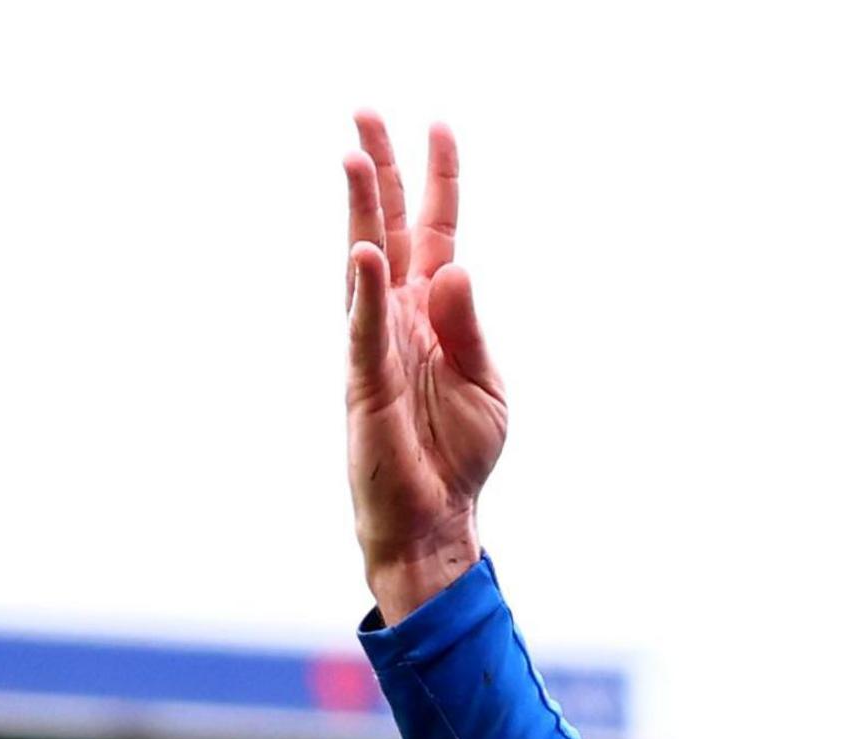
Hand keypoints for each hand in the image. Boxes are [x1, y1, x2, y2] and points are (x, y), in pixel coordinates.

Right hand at [343, 113, 507, 622]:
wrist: (437, 521)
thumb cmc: (457, 454)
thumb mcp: (485, 385)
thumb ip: (470, 328)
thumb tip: (456, 268)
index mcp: (434, 315)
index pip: (436, 234)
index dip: (439, 183)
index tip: (438, 127)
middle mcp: (400, 320)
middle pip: (389, 231)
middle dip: (382, 173)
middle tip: (367, 114)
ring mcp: (378, 348)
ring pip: (365, 267)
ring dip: (362, 213)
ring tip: (356, 159)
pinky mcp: (366, 386)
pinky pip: (365, 331)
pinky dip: (365, 292)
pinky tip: (363, 251)